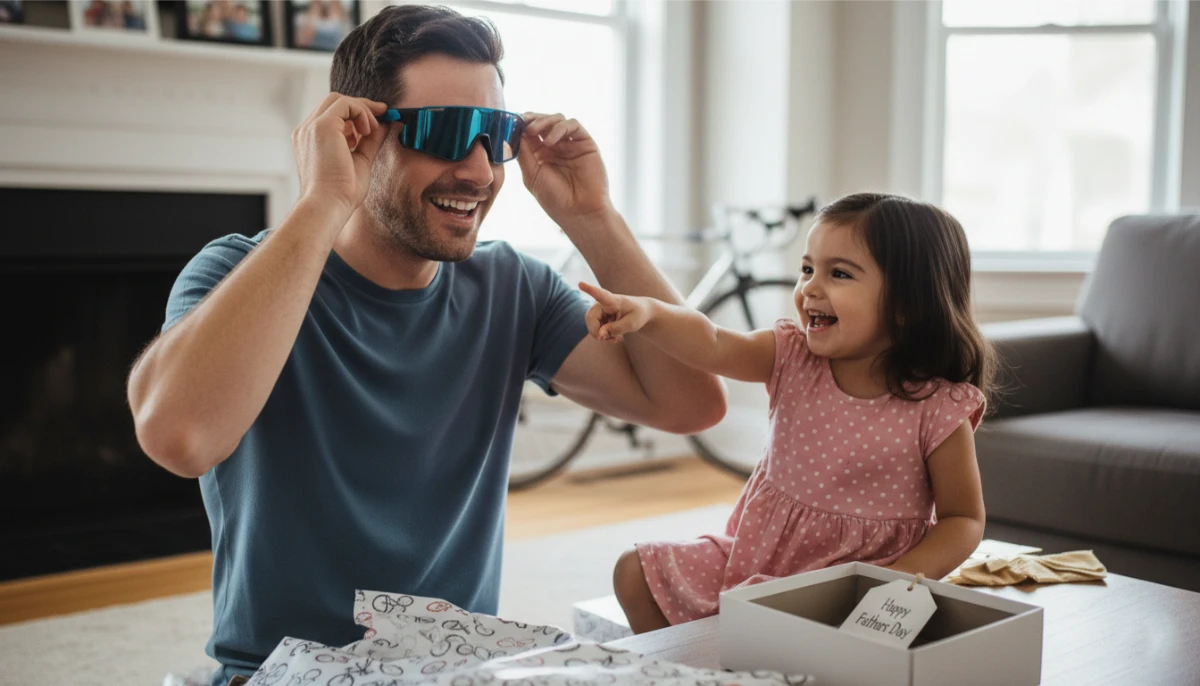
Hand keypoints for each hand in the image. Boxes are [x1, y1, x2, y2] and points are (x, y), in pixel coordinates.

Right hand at [292, 93, 388, 218]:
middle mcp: (307, 131)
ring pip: (338, 100)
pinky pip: (345, 104)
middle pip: (334, 102)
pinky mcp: (323, 126)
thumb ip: (368, 142)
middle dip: (361, 105)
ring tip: (372, 130)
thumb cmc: (341, 193)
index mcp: (311, 140)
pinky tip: (368, 130)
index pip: (333, 115)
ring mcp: (311, 127)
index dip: (356, 113)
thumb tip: (383, 126)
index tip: (378, 118)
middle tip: (383, 113)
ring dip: (362, 110)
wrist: (329, 205)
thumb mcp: (359, 160)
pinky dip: (361, 112)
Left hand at [518, 113, 611, 226]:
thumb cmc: (555, 199)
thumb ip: (523, 153)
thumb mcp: (532, 176)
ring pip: (557, 119)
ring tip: (533, 131)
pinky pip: (572, 125)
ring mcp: (570, 144)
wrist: (580, 212)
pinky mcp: (585, 143)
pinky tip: (549, 141)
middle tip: (521, 122)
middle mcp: (556, 147)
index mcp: (540, 154)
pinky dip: (559, 128)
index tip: (509, 123)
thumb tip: (513, 132)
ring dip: (543, 121)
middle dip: (530, 119)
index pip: (528, 132)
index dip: (519, 125)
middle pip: (542, 121)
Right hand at [580, 282, 652, 342]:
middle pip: (590, 318)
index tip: (580, 283)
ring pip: (592, 326)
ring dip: (602, 335)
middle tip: (608, 339)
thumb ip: (616, 329)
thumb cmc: (638, 314)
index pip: (600, 295)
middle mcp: (602, 303)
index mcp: (613, 300)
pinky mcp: (598, 317)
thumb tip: (600, 335)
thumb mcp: (632, 323)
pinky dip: (603, 336)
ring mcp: (599, 310)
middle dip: (597, 332)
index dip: (589, 289)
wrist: (641, 313)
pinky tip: (613, 336)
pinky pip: (595, 329)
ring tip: (616, 337)